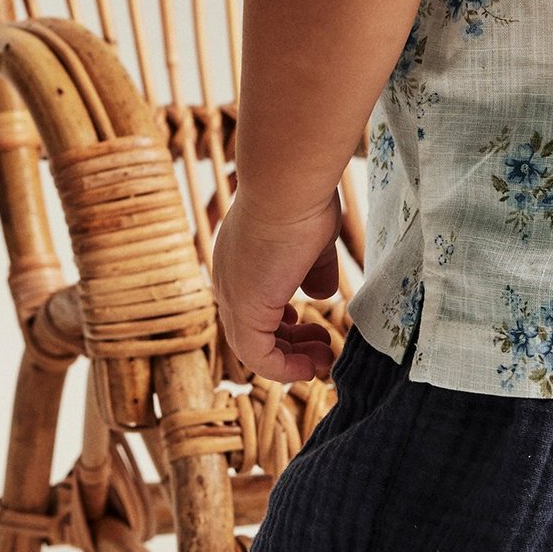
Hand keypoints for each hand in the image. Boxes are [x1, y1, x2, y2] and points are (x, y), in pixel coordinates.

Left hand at [211, 187, 339, 382]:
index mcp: (241, 259)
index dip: (282, 320)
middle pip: (254, 329)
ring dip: (291, 359)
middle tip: (323, 349)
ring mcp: (233, 296)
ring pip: (255, 347)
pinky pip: (259, 357)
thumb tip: (321, 295)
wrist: (287, 183)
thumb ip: (315, 269)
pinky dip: (285, 369)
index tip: (310, 322)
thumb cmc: (303, 199)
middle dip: (291, 344)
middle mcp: (229, 280)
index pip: (255, 301)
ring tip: (323, 360)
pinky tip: (312, 366)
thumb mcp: (315, 239)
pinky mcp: (244, 311)